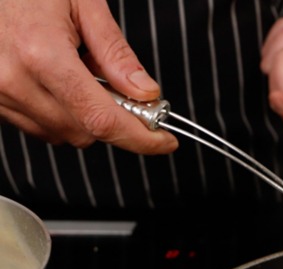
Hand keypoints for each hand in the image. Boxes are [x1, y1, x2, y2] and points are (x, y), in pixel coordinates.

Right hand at [0, 0, 176, 153]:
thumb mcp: (83, 5)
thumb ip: (116, 53)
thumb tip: (146, 93)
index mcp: (42, 54)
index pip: (101, 118)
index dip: (140, 137)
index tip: (165, 141)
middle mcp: (15, 80)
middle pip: (86, 132)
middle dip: (114, 119)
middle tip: (121, 90)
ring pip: (63, 134)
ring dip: (84, 116)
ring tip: (76, 71)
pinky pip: (39, 127)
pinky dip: (60, 113)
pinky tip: (56, 81)